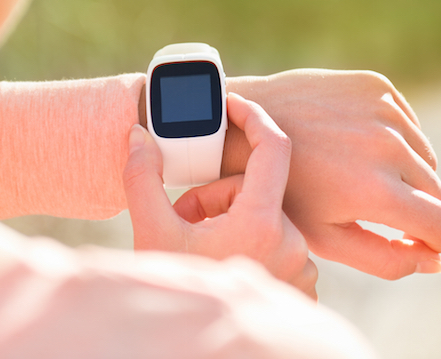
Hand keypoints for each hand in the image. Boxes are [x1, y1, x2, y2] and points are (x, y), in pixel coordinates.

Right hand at [123, 93, 317, 298]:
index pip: (273, 147)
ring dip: (230, 223)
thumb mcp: (150, 233)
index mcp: (261, 223)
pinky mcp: (303, 288)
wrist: (192, 350)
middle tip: (185, 220)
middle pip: (255, 190)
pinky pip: (278, 247)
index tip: (231, 105)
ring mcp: (302, 269)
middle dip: (216, 197)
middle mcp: (293, 244)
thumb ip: (143, 178)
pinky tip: (222, 267)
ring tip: (199, 251)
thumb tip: (137, 134)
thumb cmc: (177, 292)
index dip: (252, 116)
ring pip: (265, 219)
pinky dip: (249, 248)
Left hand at [226, 70, 440, 279]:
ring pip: (425, 156)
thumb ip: (388, 260)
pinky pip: (408, 122)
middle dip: (413, 205)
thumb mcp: (328, 239)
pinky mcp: (376, 85)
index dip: (433, 241)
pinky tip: (354, 141)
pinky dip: (393, 137)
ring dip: (404, 170)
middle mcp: (388, 147)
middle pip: (437, 191)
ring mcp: (383, 110)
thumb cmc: (285, 194)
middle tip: (369, 203)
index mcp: (376, 191)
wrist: (245, 126)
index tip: (409, 238)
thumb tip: (436, 260)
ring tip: (357, 172)